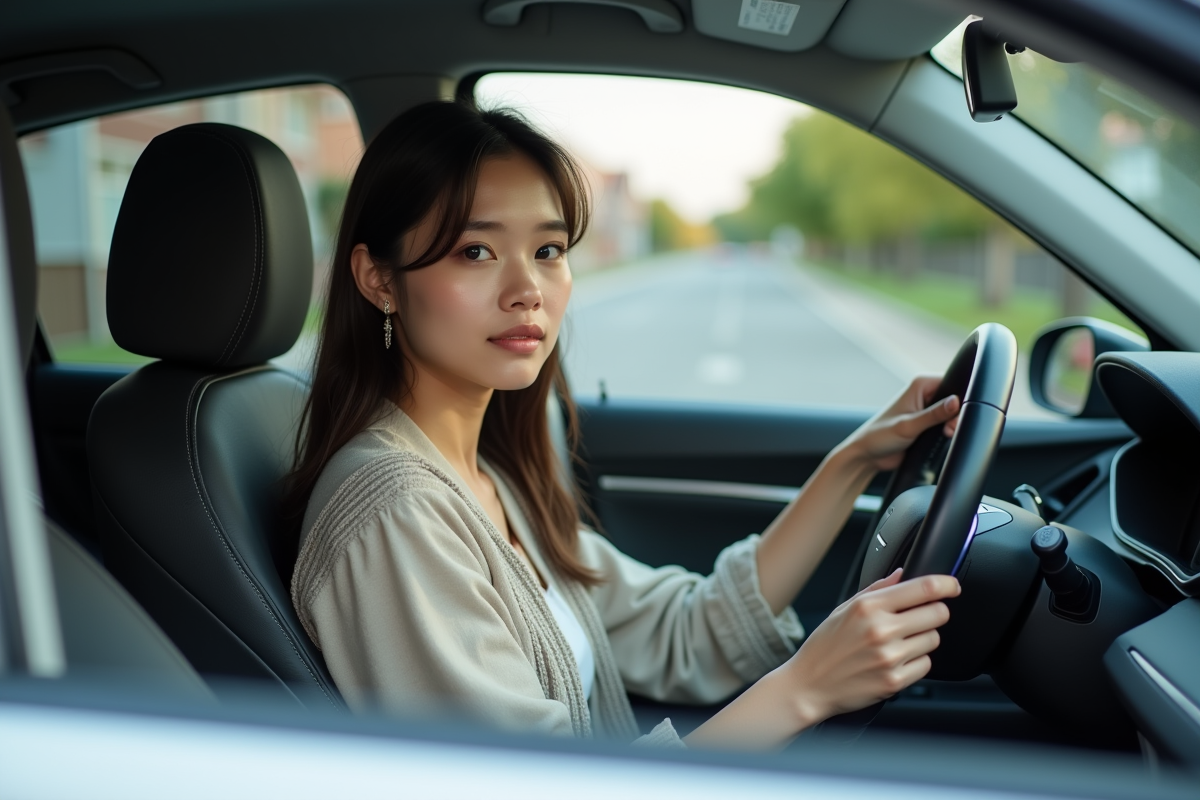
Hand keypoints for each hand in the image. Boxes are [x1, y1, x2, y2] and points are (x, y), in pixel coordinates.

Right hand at [781, 569, 959, 724]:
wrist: (809, 685)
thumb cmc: (825, 646)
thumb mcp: (844, 609)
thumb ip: (876, 589)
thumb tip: (902, 574)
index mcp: (869, 607)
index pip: (923, 588)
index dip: (946, 584)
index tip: (952, 586)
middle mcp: (881, 630)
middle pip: (938, 613)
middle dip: (934, 612)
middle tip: (920, 617)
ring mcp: (890, 657)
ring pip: (934, 639)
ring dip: (923, 638)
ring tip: (900, 643)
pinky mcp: (895, 681)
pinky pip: (926, 665)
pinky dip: (916, 661)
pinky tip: (896, 661)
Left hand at [839, 376, 960, 471]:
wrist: (869, 455)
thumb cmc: (880, 436)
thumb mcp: (909, 425)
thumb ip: (933, 414)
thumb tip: (955, 402)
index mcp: (920, 385)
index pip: (952, 382)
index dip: (960, 398)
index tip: (956, 414)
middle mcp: (925, 394)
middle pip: (956, 399)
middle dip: (957, 415)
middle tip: (949, 429)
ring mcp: (927, 409)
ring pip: (953, 413)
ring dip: (953, 424)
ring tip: (945, 434)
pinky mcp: (928, 424)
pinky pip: (947, 424)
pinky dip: (949, 431)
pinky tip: (944, 438)